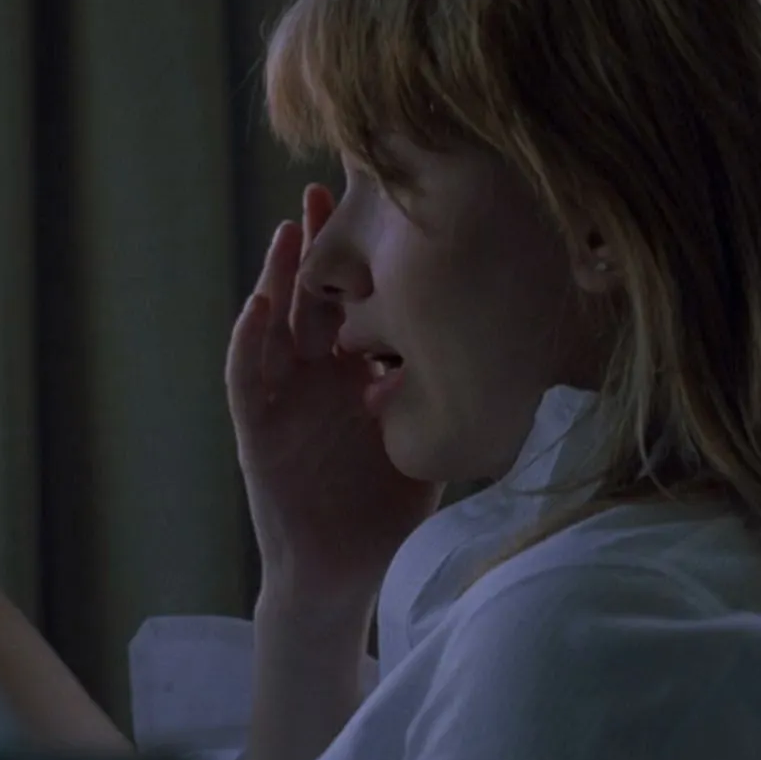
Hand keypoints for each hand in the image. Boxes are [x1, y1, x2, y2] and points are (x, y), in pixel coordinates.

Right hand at [226, 184, 441, 609]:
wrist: (345, 574)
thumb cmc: (388, 508)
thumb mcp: (429, 435)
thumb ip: (451, 392)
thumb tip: (515, 347)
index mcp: (359, 372)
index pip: (364, 299)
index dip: (374, 255)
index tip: (396, 206)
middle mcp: (318, 375)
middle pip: (318, 294)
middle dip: (324, 243)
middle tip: (335, 184)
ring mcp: (283, 397)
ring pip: (277, 322)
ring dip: (281, 275)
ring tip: (294, 227)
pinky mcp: (255, 429)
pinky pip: (245, 376)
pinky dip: (249, 339)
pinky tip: (261, 304)